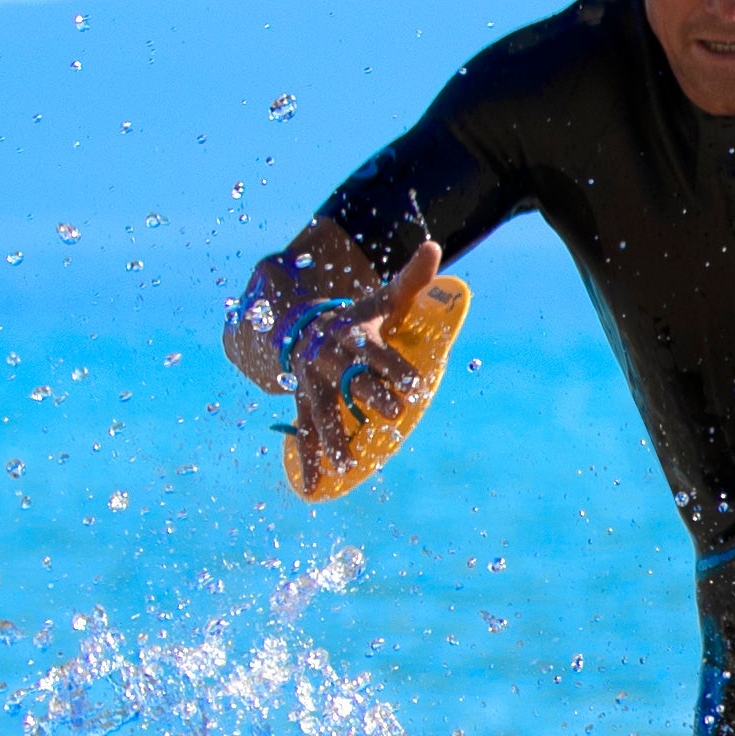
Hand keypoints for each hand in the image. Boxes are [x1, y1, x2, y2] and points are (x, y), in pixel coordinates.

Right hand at [285, 241, 442, 486]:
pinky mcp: (302, 406)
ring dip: (334, 438)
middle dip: (371, 397)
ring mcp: (312, 386)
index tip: (415, 382)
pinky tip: (315, 488)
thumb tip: (434, 247)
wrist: (301, 326)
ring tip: (348, 463)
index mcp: (353, 337)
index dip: (395, 366)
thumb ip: (410, 279)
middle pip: (351, 382)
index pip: (377, 352)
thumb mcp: (382, 298)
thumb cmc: (356, 318)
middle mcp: (330, 363)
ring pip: (322, 414)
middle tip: (393, 414)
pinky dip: (308, 462)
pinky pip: (303, 435)